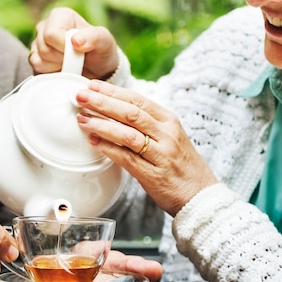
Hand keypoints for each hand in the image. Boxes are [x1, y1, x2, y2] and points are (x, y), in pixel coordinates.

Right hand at [29, 7, 119, 79]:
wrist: (98, 70)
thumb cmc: (100, 52)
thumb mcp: (105, 41)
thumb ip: (93, 37)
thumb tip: (75, 41)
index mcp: (60, 16)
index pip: (51, 34)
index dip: (64, 48)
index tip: (78, 51)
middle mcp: (45, 27)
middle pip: (44, 48)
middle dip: (62, 59)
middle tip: (76, 58)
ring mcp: (38, 43)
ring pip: (38, 60)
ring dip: (57, 66)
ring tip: (70, 63)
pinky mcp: (34, 59)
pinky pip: (36, 68)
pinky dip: (50, 73)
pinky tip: (62, 68)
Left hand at [75, 80, 218, 216]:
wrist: (200, 195)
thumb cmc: (181, 166)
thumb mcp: (169, 137)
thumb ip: (147, 125)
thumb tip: (115, 112)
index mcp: (169, 121)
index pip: (138, 99)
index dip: (113, 92)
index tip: (93, 85)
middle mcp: (166, 134)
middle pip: (130, 113)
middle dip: (103, 102)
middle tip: (81, 96)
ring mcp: (161, 154)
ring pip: (127, 134)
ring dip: (102, 125)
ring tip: (82, 119)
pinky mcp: (153, 174)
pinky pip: (127, 158)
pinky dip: (108, 149)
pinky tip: (94, 142)